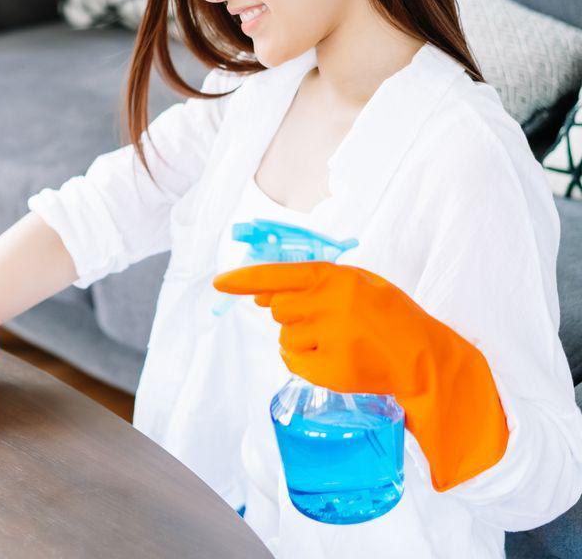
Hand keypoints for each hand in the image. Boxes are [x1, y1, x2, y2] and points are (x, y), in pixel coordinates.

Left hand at [212, 261, 509, 490]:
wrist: (425, 356)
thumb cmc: (387, 316)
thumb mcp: (357, 285)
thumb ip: (310, 285)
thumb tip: (260, 297)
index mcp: (337, 277)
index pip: (279, 274)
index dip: (245, 279)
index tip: (219, 283)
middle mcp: (332, 304)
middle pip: (278, 310)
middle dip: (292, 316)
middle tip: (326, 322)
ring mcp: (332, 338)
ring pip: (284, 338)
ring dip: (301, 341)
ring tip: (337, 342)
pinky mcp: (333, 370)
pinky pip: (293, 364)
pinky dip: (305, 363)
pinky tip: (333, 360)